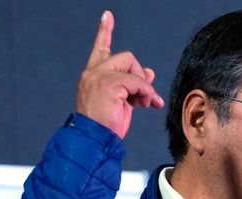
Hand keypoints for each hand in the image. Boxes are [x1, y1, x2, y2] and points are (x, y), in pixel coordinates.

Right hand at [76, 10, 164, 137]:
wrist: (94, 140)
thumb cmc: (105, 125)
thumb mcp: (122, 101)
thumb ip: (132, 85)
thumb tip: (148, 73)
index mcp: (93, 76)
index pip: (100, 49)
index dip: (105, 32)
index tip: (108, 16)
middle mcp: (93, 73)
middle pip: (126, 57)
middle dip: (139, 74)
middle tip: (143, 95)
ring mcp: (100, 77)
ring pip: (133, 69)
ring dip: (144, 86)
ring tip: (145, 102)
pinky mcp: (110, 85)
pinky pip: (138, 82)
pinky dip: (146, 92)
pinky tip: (146, 104)